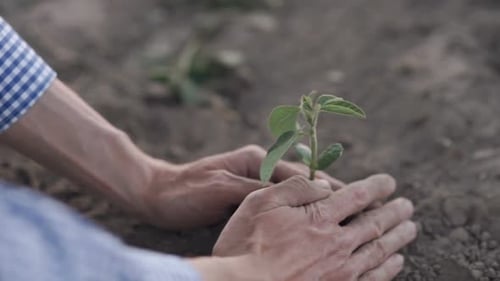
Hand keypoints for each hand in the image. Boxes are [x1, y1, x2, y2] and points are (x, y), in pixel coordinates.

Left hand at [140, 145, 344, 228]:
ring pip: (293, 190)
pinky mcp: (246, 193)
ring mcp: (253, 179)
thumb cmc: (186, 193)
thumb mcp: (222, 191)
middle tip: (358, 205)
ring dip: (316, 201)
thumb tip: (297, 192)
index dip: (326, 187)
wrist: (156, 195)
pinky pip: (279, 200)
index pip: (300, 174)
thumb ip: (258, 190)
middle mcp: (258, 166)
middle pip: (302, 180)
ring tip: (342, 214)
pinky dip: (297, 209)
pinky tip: (309, 221)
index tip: (352, 197)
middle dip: (328, 193)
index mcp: (255, 160)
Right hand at [212, 174, 415, 280]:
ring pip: (379, 250)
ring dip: (399, 238)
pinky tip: (396, 262)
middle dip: (394, 212)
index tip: (389, 182)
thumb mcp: (262, 201)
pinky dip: (388, 269)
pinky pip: (373, 279)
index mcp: (319, 217)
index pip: (357, 196)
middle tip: (408, 205)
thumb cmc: (246, 243)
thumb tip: (324, 185)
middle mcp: (336, 243)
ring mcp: (340, 271)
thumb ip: (296, 189)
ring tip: (411, 229)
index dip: (376, 186)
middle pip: (375, 223)